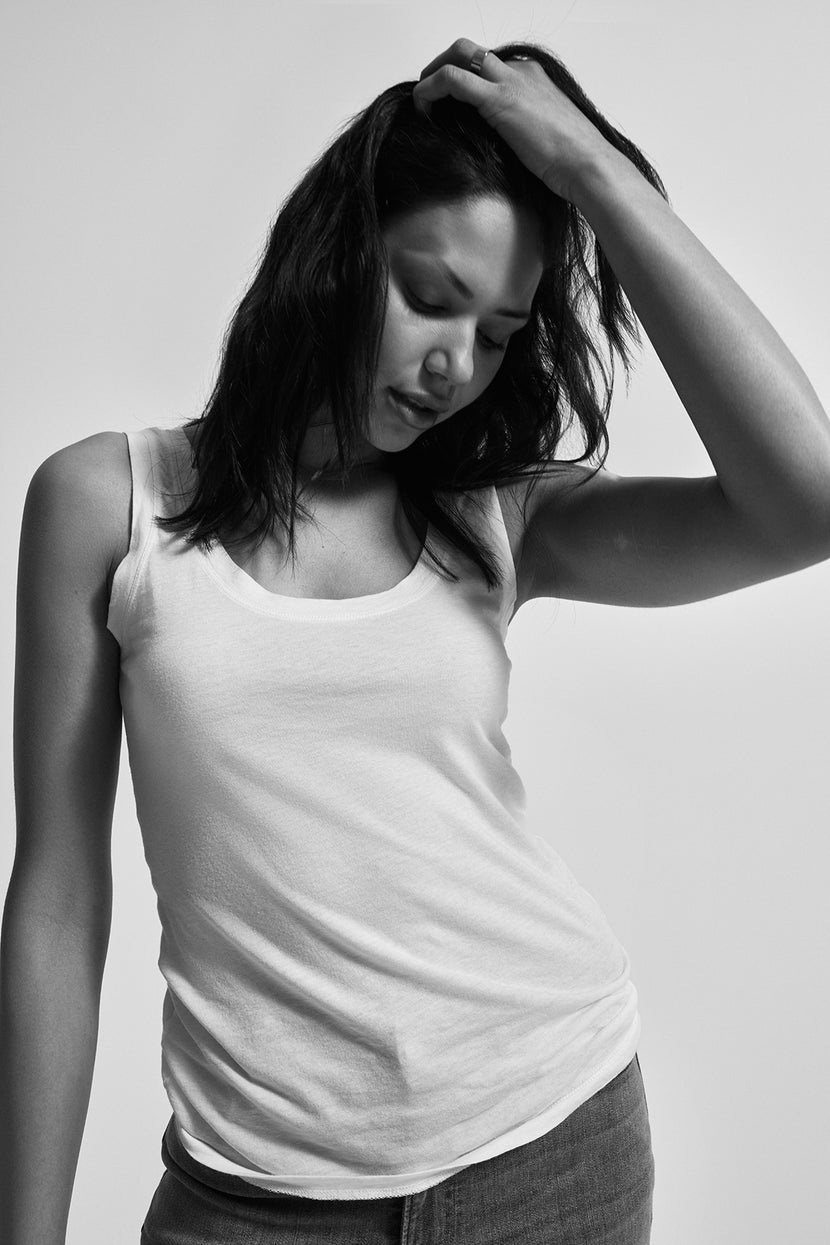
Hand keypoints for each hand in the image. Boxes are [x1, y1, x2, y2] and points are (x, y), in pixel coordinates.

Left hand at [412, 37, 612, 203]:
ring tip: (422, 103)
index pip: (488, 65)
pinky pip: (451, 80)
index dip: (464, 80)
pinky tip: (424, 113)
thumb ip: (523, 133)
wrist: (588, 166)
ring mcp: (510, 81)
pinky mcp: (498, 99)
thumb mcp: (543, 141)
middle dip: (443, 66)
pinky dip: (430, 91)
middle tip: (428, 95)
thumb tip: (505, 150)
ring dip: (433, 73)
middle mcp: (521, 72)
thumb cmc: (573, 163)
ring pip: (458, 53)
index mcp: (533, 79)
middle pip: (470, 51)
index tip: (450, 106)